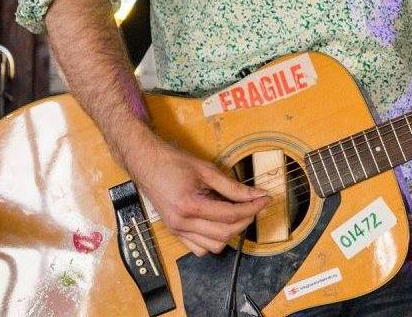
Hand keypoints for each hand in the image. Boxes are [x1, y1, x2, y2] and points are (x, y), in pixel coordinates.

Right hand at [125, 140, 268, 255]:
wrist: (146, 164)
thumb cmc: (173, 163)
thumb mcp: (207, 170)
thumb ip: (233, 187)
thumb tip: (257, 194)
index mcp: (190, 205)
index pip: (230, 216)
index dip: (252, 208)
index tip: (264, 199)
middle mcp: (182, 223)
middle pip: (225, 234)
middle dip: (245, 221)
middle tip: (254, 205)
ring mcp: (177, 230)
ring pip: (213, 246)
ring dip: (230, 233)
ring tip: (236, 214)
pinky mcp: (174, 232)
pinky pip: (198, 248)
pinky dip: (213, 241)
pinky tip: (218, 223)